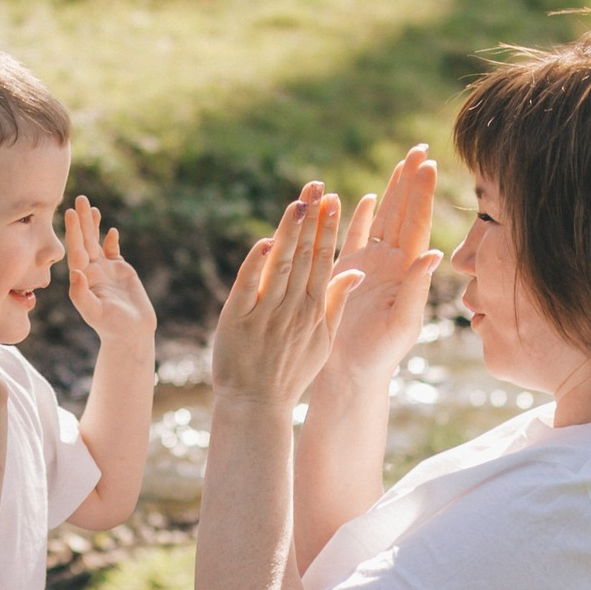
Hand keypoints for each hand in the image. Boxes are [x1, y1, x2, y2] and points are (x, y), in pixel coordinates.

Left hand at [66, 197, 156, 353]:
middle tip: (79, 198)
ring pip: (97, 242)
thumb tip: (75, 273)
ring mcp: (105, 270)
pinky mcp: (121, 271)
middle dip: (82, 221)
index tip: (68, 213)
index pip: (75, 250)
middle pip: (84, 241)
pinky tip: (111, 230)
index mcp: (83, 279)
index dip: (73, 231)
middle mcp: (91, 271)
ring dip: (94, 225)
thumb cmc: (111, 326)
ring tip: (91, 206)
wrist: (131, 334)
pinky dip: (111, 240)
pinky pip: (113, 251)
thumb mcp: (94, 313)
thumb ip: (82, 295)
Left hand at [209, 185, 361, 411]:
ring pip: (280, 264)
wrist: (256, 404)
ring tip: (298, 202)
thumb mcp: (322, 342)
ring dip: (289, 231)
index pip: (324, 261)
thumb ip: (336, 304)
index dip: (329, 229)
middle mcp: (293, 308)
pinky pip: (248, 284)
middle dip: (312, 218)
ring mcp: (265, 313)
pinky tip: (267, 240)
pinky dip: (257, 261)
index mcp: (314, 311)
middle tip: (317, 185)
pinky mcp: (237, 318)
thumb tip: (354, 273)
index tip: (334, 200)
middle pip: (305, 256)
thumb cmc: (289, 372)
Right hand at [310, 144, 439, 395]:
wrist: (350, 373)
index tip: (429, 165)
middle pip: (403, 213)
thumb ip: (416, 289)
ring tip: (401, 164)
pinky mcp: (348, 271)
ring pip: (382, 219)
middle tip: (419, 149)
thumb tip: (433, 254)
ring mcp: (371, 264)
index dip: (422, 194)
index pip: (416, 224)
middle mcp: (392, 263)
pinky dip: (360, 216)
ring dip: (392, 191)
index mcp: (406, 271)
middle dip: (410, 181)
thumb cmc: (379, 355)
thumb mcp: (402, 323)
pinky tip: (363, 197)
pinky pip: (355, 236)